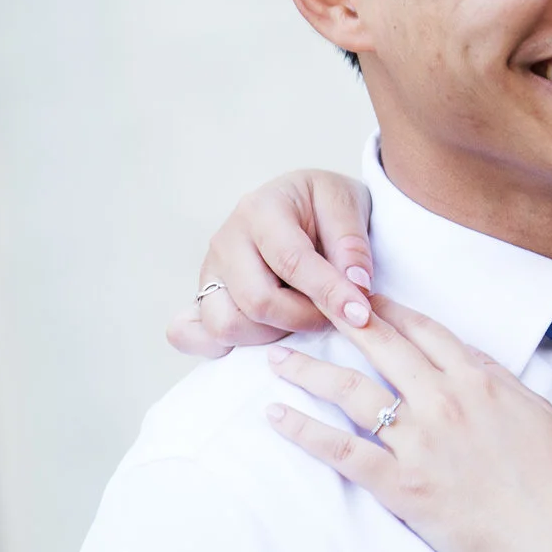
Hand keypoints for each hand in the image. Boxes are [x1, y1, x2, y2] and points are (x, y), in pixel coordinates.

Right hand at [168, 170, 375, 356]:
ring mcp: (210, 270)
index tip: (360, 315)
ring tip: (303, 318)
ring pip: (227, 325)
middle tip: (335, 317)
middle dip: (303, 319)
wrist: (302, 205)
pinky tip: (259, 338)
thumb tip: (355, 286)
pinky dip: (219, 346)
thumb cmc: (325, 206)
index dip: (328, 293)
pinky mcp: (203, 296)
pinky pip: (191, 334)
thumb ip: (352, 245)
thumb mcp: (349, 204)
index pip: (292, 261)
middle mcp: (227, 239)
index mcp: (262, 209)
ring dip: (271, 335)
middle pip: (257, 301)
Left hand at [262, 295, 551, 551]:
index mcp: (478, 381)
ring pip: (351, 392)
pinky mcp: (399, 485)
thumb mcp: (538, 412)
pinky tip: (278, 417)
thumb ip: (499, 380)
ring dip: (309, 371)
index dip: (390, 310)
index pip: (424, 331)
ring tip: (278, 358)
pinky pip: (342, 452)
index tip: (364, 297)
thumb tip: (469, 357)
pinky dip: (305, 432)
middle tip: (309, 304)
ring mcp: (418, 443)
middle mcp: (442, 401)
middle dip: (341, 322)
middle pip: (381, 348)